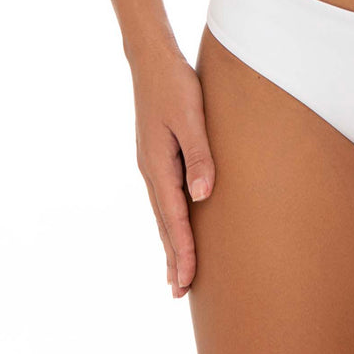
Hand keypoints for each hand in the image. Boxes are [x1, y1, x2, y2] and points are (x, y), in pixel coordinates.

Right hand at [131, 46, 215, 297]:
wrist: (152, 60)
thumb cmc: (176, 86)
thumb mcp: (191, 118)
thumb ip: (200, 155)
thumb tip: (203, 196)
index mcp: (158, 165)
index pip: (173, 218)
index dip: (182, 250)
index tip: (187, 281)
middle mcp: (151, 170)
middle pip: (163, 223)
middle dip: (173, 257)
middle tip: (179, 294)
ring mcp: (151, 163)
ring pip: (162, 212)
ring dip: (170, 242)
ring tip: (175, 273)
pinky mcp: (157, 155)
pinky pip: (163, 197)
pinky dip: (169, 220)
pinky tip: (175, 225)